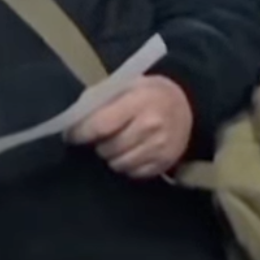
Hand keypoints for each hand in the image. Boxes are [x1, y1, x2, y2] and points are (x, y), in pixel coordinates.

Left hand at [68, 74, 194, 178]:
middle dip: (98, 145)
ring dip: (113, 157)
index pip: (99, 126)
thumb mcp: (124, 85)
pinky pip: (134, 173)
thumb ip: (98, 101)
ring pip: (118, 165)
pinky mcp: (165, 162)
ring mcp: (161, 146)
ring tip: (117, 146)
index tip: (72, 135)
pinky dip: (128, 165)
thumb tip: (72, 123)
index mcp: (139, 101)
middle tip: (101, 138)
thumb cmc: (147, 94)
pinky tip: (132, 152)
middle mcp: (152, 125)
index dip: (79, 134)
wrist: (187, 105)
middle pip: (107, 149)